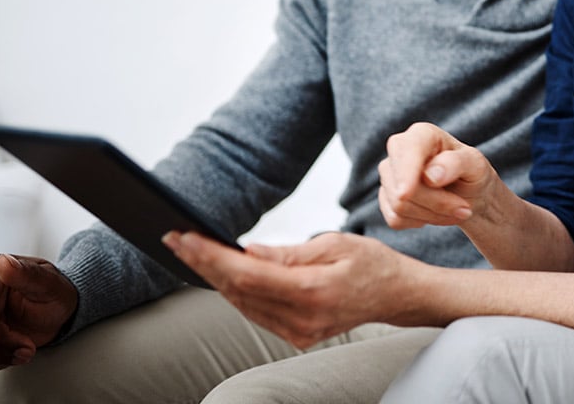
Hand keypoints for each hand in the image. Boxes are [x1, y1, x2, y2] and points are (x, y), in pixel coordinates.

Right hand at [0, 254, 77, 368]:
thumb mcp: (46, 282)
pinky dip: (0, 359)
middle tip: (24, 346)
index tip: (4, 332)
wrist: (60, 311)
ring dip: (1, 354)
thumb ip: (26, 274)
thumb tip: (4, 262)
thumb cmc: (56, 291)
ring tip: (25, 350)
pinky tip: (18, 352)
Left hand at [162, 231, 422, 347]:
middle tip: (175, 239)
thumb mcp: (336, 244)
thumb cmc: (372, 263)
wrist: (398, 296)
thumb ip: (289, 253)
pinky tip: (221, 272)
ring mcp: (298, 332)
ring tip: (190, 252)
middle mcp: (302, 319)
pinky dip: (236, 292)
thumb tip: (246, 250)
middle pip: (238, 291)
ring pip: (242, 304)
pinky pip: (257, 313)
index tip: (187, 237)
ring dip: (214, 278)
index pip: (247, 274)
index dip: (212, 256)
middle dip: (203, 264)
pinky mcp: (297, 336)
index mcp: (313, 292)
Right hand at [378, 122, 498, 229]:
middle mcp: (400, 150)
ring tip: (455, 210)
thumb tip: (430, 176)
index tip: (406, 194)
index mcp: (422, 134)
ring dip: (433, 215)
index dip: (405, 172)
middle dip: (437, 203)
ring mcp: (390, 174)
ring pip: (399, 206)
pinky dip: (420, 222)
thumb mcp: (476, 165)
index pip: (407, 150)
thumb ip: (456, 164)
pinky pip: (395, 219)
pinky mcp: (386, 197)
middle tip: (465, 208)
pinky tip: (435, 214)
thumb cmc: (472, 173)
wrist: (469, 194)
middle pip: (403, 187)